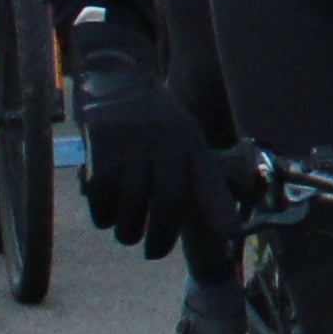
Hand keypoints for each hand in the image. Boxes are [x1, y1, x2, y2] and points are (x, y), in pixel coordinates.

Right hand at [73, 29, 215, 260]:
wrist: (115, 80)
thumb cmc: (157, 124)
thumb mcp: (187, 143)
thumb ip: (206, 184)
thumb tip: (232, 231)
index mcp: (189, 141)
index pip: (207, 179)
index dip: (220, 207)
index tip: (231, 233)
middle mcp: (165, 142)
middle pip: (168, 200)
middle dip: (161, 236)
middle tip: (153, 253)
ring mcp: (132, 144)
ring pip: (132, 203)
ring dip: (129, 230)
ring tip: (128, 235)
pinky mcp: (100, 149)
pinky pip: (102, 195)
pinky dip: (103, 215)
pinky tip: (107, 217)